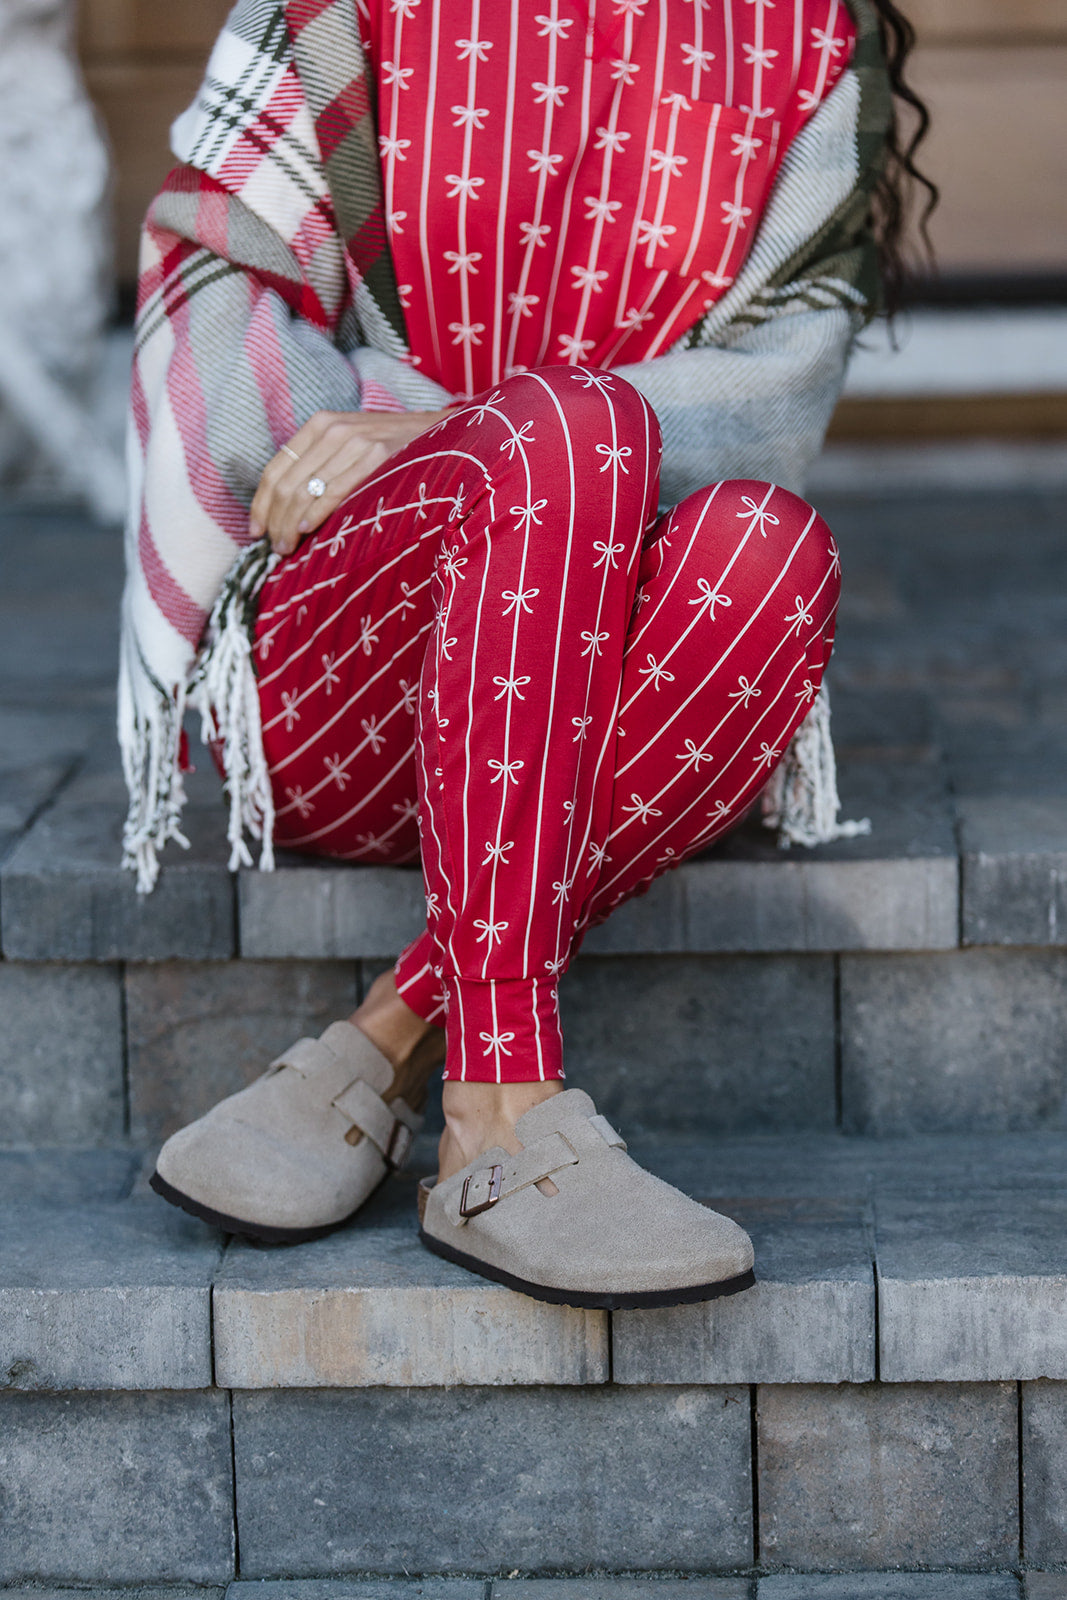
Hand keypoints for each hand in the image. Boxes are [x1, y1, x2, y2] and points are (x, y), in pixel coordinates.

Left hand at [250, 408, 450, 555]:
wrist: (445, 433)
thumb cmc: (394, 450)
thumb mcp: (351, 446)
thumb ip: (321, 465)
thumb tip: (287, 508)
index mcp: (320, 425)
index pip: (275, 468)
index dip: (260, 504)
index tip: (255, 531)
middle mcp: (333, 429)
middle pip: (287, 484)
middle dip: (275, 521)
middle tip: (276, 548)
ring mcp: (355, 441)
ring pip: (305, 490)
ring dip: (291, 525)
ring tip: (288, 548)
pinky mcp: (377, 455)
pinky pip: (335, 490)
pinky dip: (317, 513)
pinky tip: (308, 529)